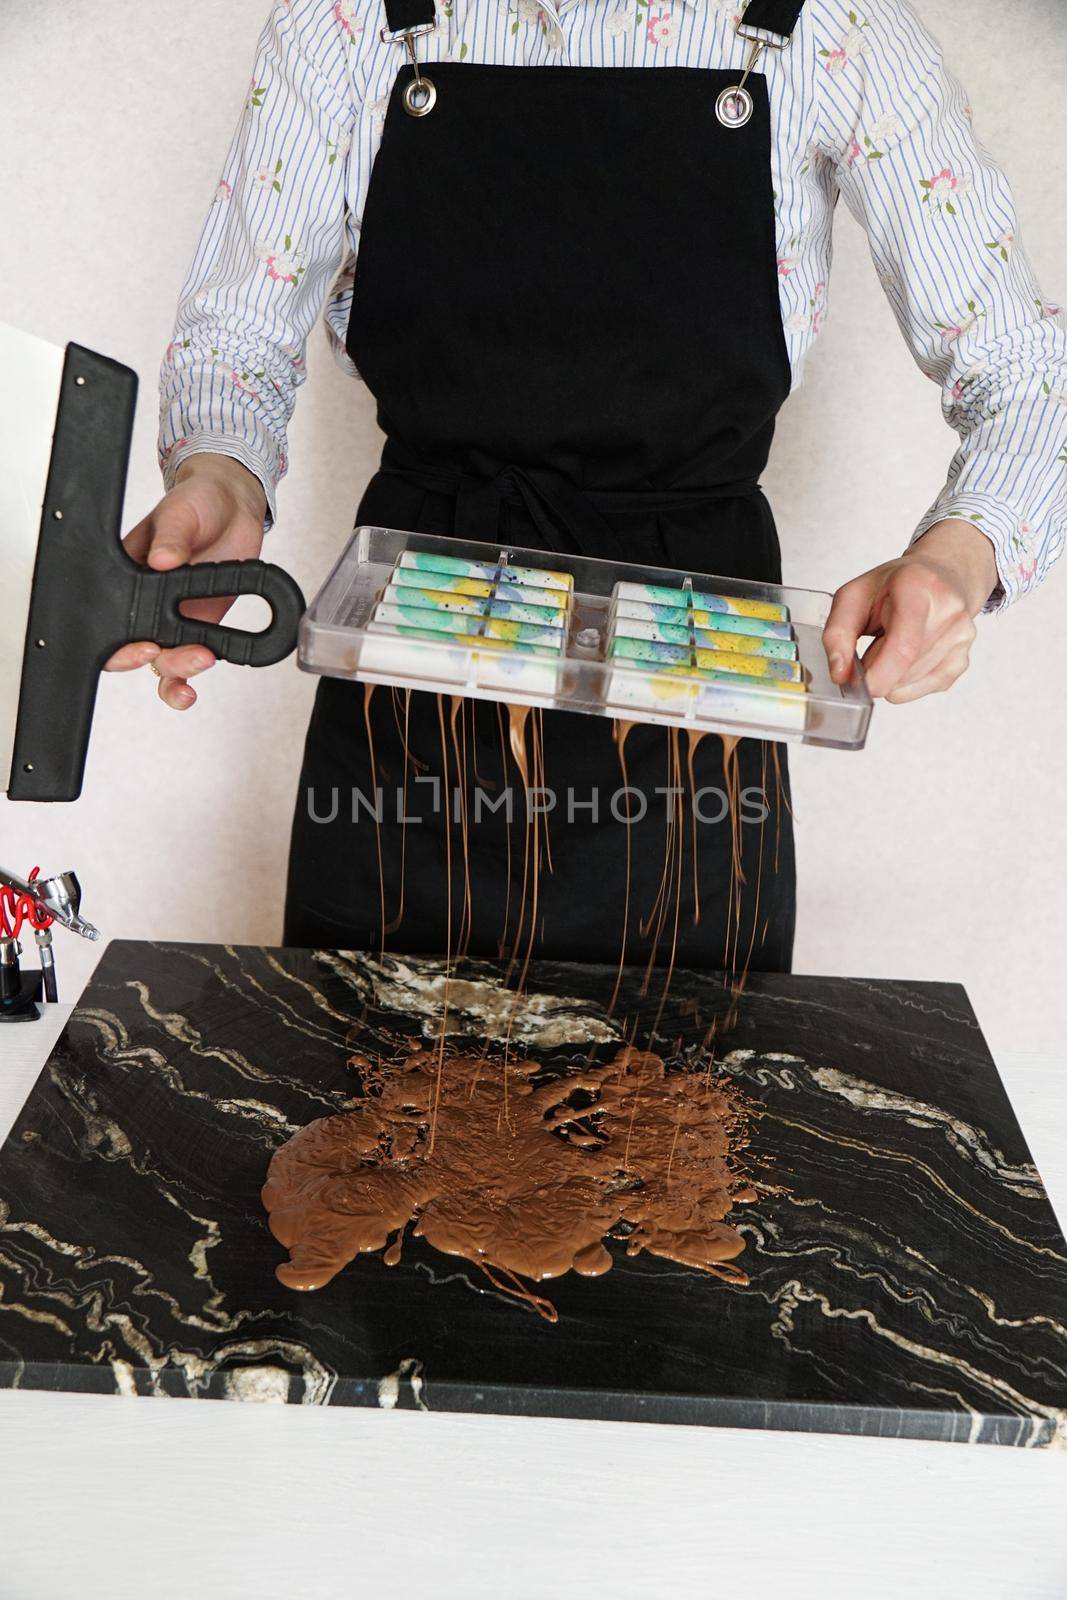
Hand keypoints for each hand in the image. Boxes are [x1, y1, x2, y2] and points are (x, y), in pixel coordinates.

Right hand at [105, 454, 267, 709]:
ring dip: (179, 670)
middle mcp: (147, 602)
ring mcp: (174, 616)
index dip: (121, 644)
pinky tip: (201, 677)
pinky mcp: (202, 623)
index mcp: (128, 575)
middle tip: (180, 654)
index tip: (145, 645)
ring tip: (201, 661)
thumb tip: (162, 560)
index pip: (110, 619)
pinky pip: (193, 656)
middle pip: (138, 648)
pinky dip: (194, 672)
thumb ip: (172, 537)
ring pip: (165, 659)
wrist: (233, 504)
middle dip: (156, 660)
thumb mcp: (180, 512)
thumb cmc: (197, 502)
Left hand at [823, 519, 998, 703]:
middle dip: (877, 670)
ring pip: (912, 682)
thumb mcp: (853, 596)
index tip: (859, 684)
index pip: (904, 647)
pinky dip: (906, 683)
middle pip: (904, 669)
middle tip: (873, 645)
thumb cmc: (893, 586)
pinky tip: (907, 657)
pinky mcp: (963, 659)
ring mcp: (961, 637)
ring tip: (893, 643)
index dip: (879, 675)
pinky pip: (925, 688)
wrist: (939, 577)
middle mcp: (948, 611)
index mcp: (918, 588)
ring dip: (891, 675)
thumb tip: (840, 675)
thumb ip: (837, 634)